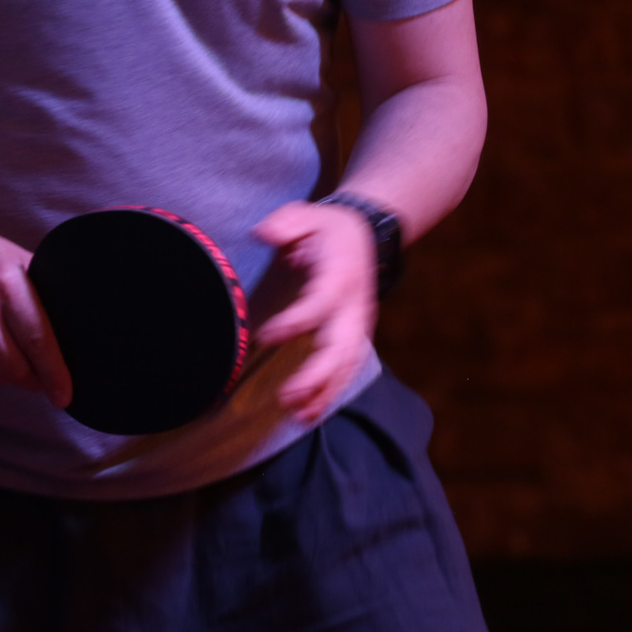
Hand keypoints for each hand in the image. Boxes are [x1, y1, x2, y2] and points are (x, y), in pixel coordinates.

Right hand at [0, 217, 72, 407]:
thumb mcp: (14, 258)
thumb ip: (40, 290)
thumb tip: (71, 325)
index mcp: (6, 286)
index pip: (38, 341)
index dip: (55, 374)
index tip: (65, 394)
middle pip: (17, 368)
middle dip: (35, 377)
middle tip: (44, 374)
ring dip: (9, 375)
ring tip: (13, 355)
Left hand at [253, 199, 377, 423]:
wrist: (365, 236)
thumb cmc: (327, 229)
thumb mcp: (307, 214)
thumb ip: (287, 223)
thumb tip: (266, 232)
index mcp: (340, 275)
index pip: (321, 302)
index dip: (297, 321)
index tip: (266, 334)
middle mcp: (353, 306)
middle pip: (341, 346)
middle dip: (316, 374)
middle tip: (286, 396)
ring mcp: (357, 325)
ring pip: (346, 366)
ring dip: (324, 392)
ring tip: (297, 417)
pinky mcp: (355, 338)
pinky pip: (346, 371)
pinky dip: (330, 394)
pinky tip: (308, 415)